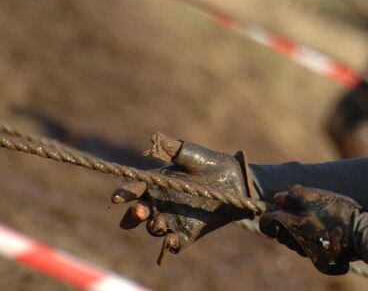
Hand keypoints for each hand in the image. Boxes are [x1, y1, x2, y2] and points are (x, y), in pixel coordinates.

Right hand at [112, 133, 257, 264]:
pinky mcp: (188, 233)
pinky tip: (170, 240)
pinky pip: (174, 243)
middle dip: (133, 214)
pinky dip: (169, 245)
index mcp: (156, 183)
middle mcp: (160, 203)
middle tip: (138, 210)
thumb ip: (174, 149)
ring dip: (152, 227)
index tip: (117, 197)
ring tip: (157, 221)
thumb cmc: (211, 164)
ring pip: (153, 228)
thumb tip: (155, 137)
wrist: (236, 181)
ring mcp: (172, 219)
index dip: (123, 193)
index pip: (134, 189)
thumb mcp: (192, 155)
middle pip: (138, 213)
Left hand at [259, 185, 359, 275]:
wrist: (360, 233)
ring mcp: (306, 251)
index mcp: (291, 223)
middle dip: (283, 223)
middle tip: (298, 213)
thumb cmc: (337, 211)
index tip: (275, 210)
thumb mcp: (316, 196)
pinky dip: (309, 241)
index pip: (267, 221)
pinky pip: (306, 249)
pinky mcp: (318, 259)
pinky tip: (322, 232)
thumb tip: (277, 197)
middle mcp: (295, 240)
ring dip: (296, 232)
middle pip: (279, 232)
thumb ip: (294, 196)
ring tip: (313, 221)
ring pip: (292, 241)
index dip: (268, 215)